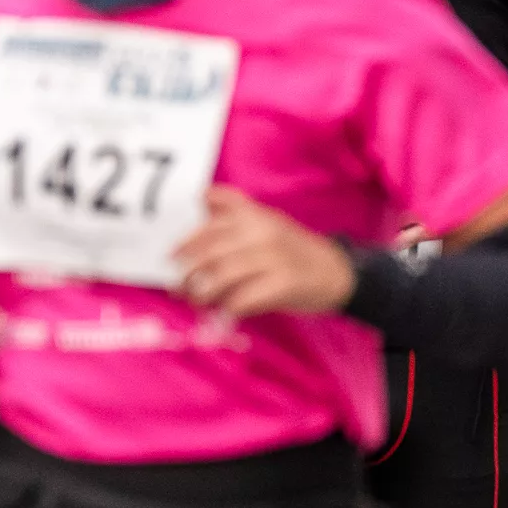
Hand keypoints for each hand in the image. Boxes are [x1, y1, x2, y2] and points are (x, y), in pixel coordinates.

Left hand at [173, 186, 355, 319]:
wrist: (336, 272)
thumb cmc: (294, 248)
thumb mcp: (268, 219)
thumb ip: (236, 207)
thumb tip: (202, 195)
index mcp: (256, 217)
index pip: (209, 228)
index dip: (185, 244)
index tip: (170, 258)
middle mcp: (263, 234)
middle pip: (211, 254)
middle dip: (189, 274)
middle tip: (179, 287)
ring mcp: (275, 259)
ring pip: (223, 277)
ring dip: (204, 293)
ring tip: (198, 301)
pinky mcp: (284, 284)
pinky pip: (244, 299)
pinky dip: (229, 307)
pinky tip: (225, 312)